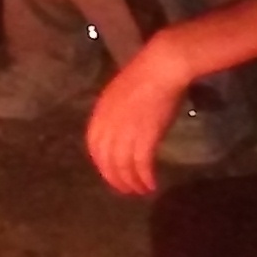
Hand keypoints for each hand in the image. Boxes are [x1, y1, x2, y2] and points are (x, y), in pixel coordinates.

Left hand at [82, 36, 188, 195]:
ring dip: (131, 182)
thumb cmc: (145, 75)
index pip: (94, 147)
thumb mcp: (119, 95)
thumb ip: (115, 115)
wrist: (162, 67)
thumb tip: (119, 131)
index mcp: (100, 114)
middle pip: (106, 161)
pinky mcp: (145, 137)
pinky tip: (151, 184)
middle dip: (115, 179)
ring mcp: (126, 132)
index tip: (111, 172)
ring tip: (140, 190)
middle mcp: (109, 126)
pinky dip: (145, 177)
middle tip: (126, 189)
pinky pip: (141, 165)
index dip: (102, 164)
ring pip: (123, 167)